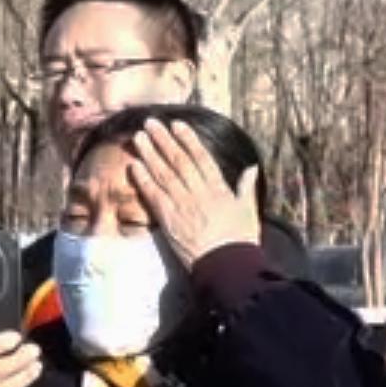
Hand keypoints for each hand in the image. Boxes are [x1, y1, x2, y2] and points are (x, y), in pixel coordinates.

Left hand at [122, 119, 264, 268]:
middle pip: (178, 160)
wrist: (226, 263)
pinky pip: (153, 195)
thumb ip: (246, 187)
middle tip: (151, 123)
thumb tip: (251, 168)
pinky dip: (143, 179)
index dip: (188, 139)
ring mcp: (182, 204)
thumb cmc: (240, 239)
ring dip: (149, 153)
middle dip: (164, 139)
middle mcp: (199, 191)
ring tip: (138, 137)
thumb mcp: (248, 209)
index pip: (201, 157)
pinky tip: (133, 166)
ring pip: (163, 173)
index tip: (178, 124)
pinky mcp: (168, 219)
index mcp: (219, 187)